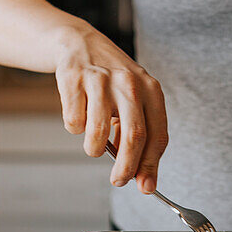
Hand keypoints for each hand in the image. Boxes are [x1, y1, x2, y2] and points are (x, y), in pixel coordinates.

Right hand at [54, 24, 167, 193]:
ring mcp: (101, 80)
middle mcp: (130, 83)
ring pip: (98, 133)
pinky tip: (79, 114)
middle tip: (118, 181)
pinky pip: (74, 122)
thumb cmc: (111, 82)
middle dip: (126, 168)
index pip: (157, 136)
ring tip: (93, 146)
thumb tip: (140, 178)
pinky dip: (75, 128)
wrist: (79, 43)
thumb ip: (140, 135)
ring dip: (94, 150)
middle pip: (134, 137)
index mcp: (151, 91)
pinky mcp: (74, 79)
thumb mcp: (134, 101)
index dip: (151, 166)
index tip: (146, 187)